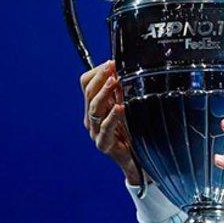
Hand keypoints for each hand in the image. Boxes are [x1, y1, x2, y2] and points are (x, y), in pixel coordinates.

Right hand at [79, 59, 140, 184]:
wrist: (136, 160)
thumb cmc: (133, 133)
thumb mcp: (128, 108)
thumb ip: (123, 92)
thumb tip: (126, 69)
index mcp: (95, 107)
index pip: (86, 84)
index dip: (97, 72)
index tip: (111, 62)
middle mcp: (92, 118)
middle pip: (89, 93)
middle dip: (100, 78)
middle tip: (111, 67)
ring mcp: (96, 132)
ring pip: (94, 108)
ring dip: (104, 93)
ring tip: (114, 81)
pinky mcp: (104, 144)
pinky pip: (106, 128)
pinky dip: (112, 116)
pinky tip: (120, 107)